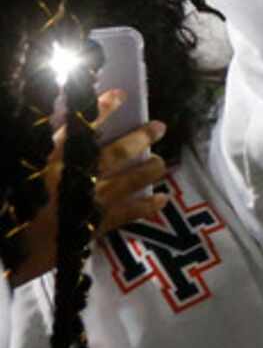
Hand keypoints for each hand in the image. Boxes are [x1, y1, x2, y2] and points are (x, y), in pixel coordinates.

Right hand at [4, 100, 169, 284]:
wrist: (7, 252)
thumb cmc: (10, 212)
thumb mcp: (20, 173)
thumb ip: (41, 155)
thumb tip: (63, 136)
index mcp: (50, 162)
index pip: (79, 129)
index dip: (102, 111)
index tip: (120, 95)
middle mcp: (74, 177)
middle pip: (115, 153)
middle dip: (139, 138)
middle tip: (160, 127)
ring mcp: (88, 201)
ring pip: (128, 180)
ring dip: (149, 169)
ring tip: (162, 162)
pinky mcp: (94, 226)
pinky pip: (128, 213)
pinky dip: (146, 206)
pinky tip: (161, 199)